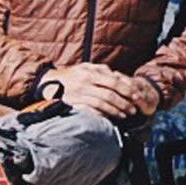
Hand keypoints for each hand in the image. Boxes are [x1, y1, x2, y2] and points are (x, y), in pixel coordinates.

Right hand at [41, 63, 157, 121]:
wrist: (48, 83)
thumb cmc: (71, 75)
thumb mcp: (85, 67)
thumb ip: (102, 70)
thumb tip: (118, 76)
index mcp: (90, 72)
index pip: (114, 81)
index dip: (127, 90)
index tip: (137, 97)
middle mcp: (85, 82)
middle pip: (110, 94)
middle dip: (124, 102)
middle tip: (134, 109)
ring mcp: (78, 94)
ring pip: (102, 103)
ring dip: (116, 110)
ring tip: (125, 114)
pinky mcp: (73, 104)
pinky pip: (91, 110)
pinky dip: (103, 114)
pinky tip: (111, 117)